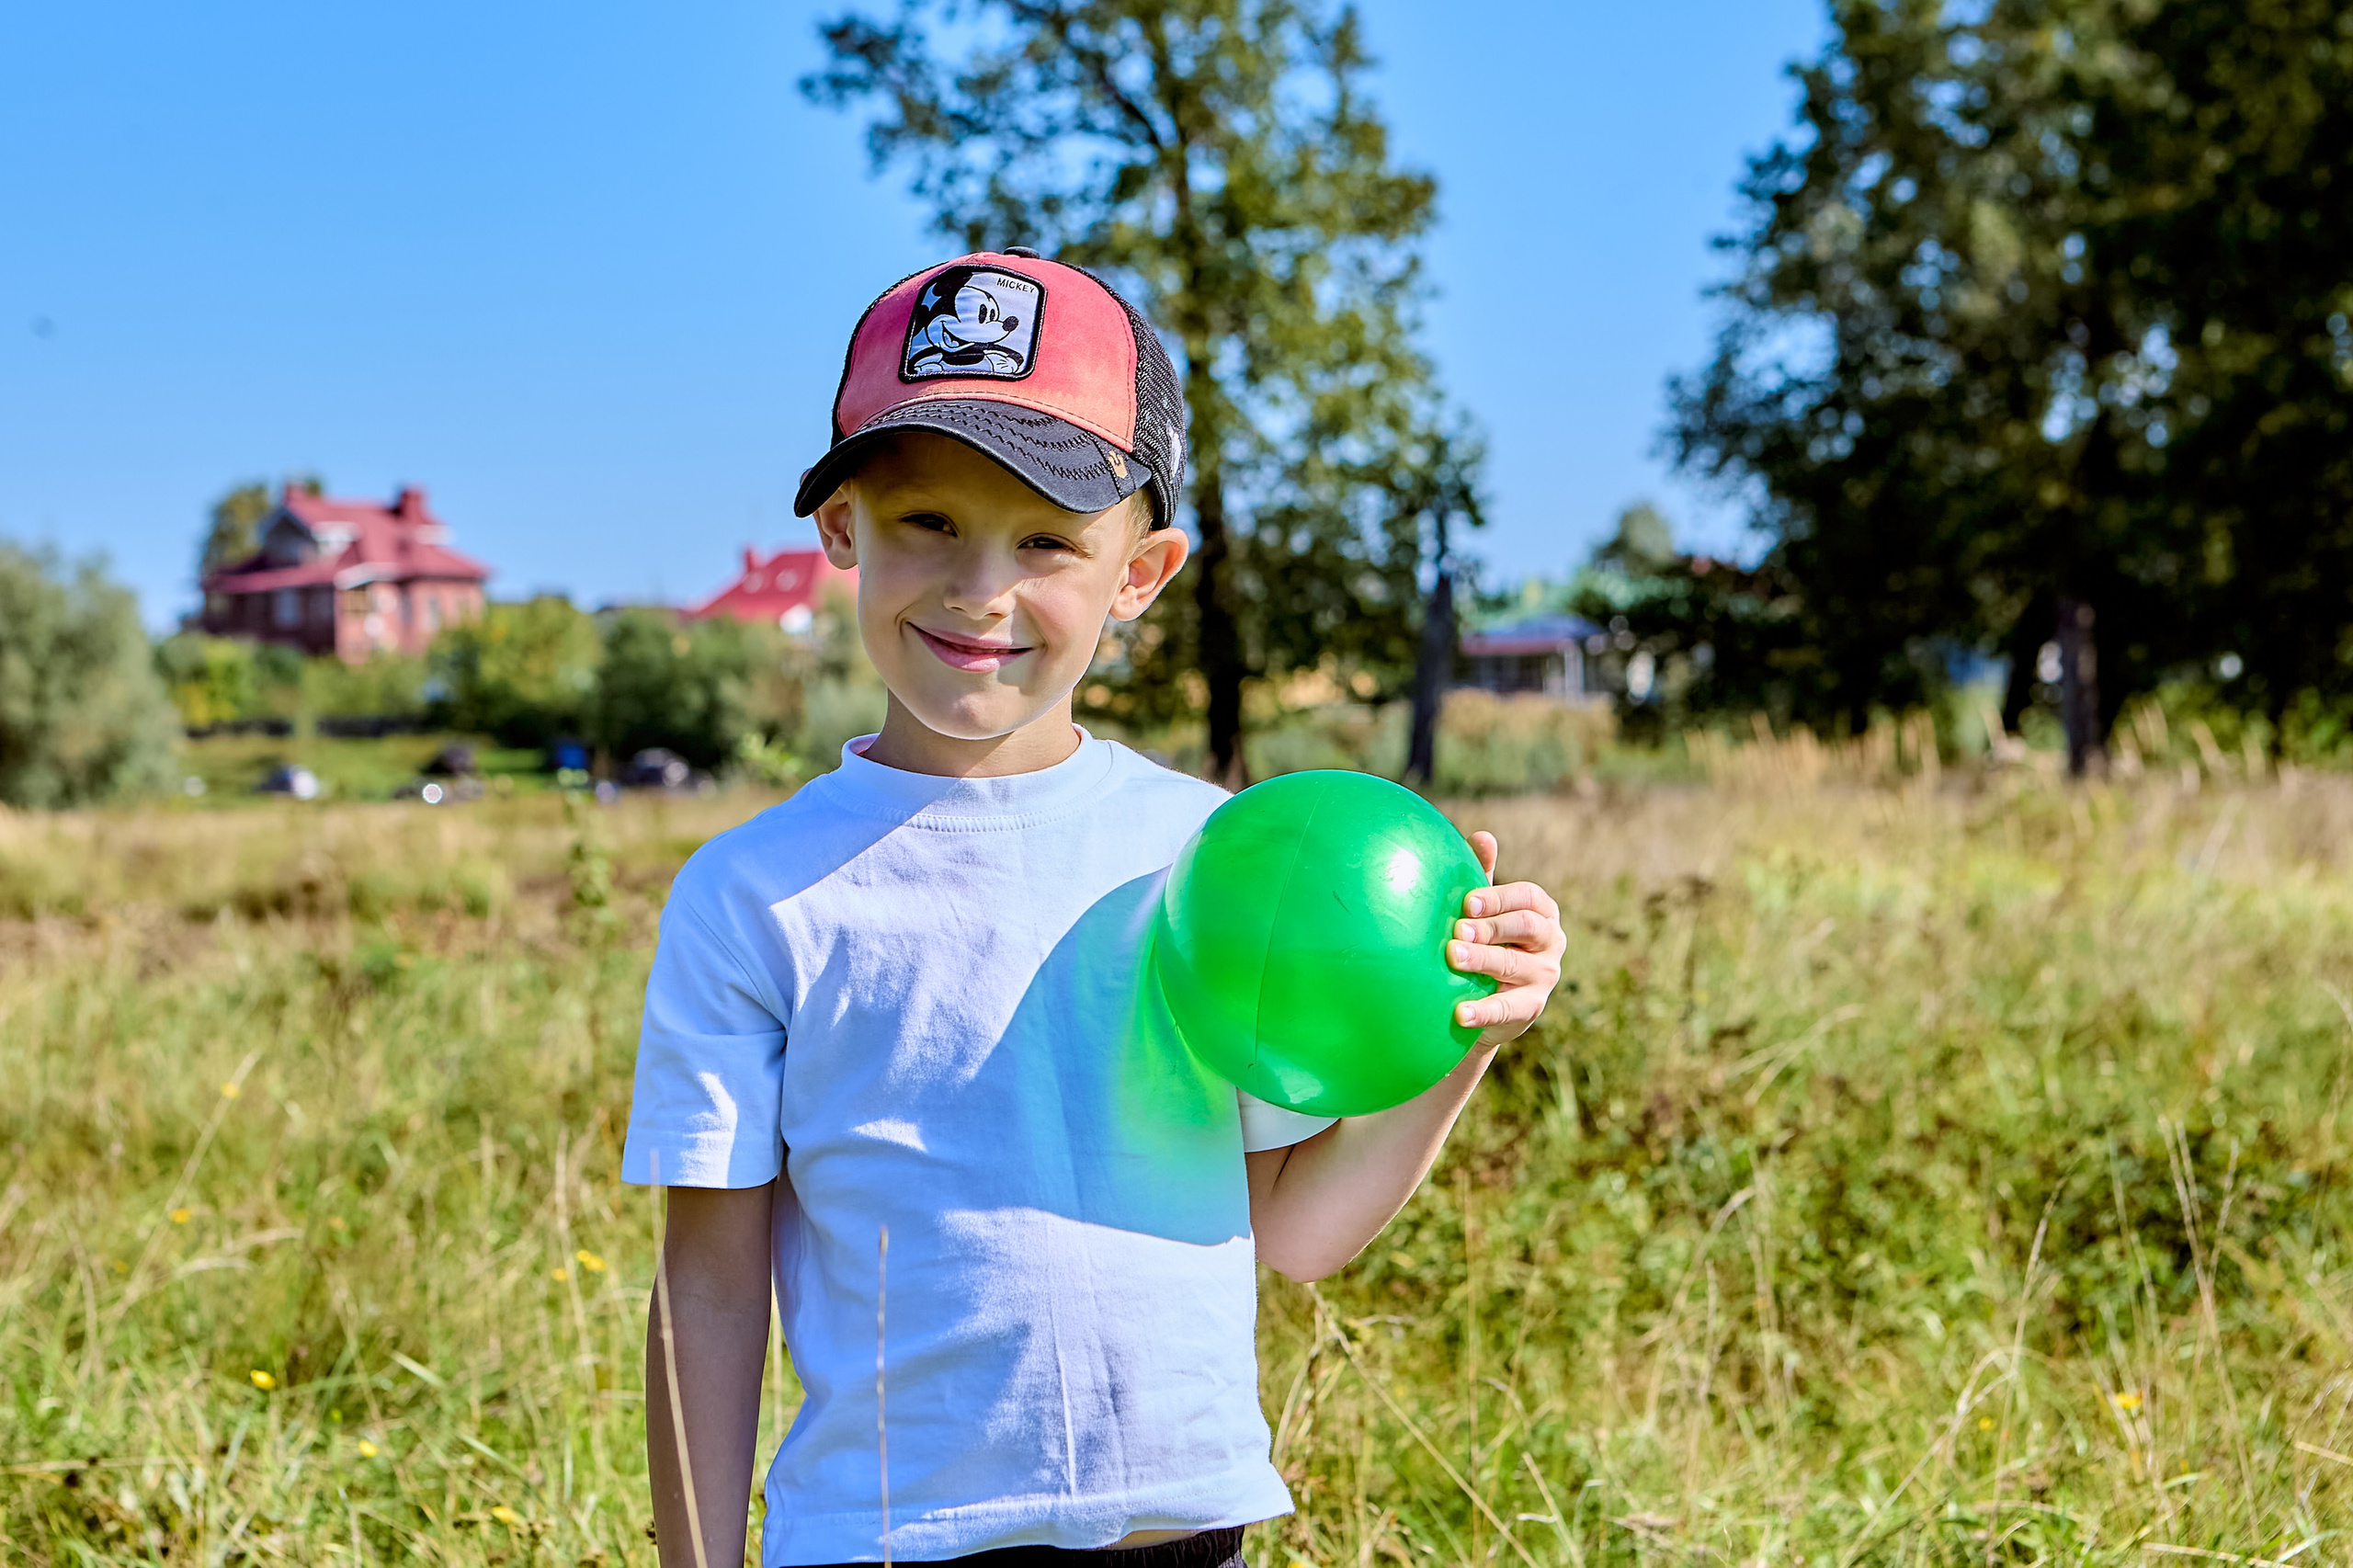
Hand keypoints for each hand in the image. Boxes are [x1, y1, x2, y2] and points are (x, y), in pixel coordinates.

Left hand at [1446, 831, 1564, 1049]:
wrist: (1487, 999)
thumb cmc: (1485, 940)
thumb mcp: (1484, 910)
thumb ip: (1483, 876)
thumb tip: (1483, 836)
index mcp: (1540, 911)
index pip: (1528, 897)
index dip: (1500, 898)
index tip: (1468, 902)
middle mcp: (1550, 941)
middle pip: (1526, 927)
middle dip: (1492, 927)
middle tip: (1458, 930)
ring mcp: (1545, 975)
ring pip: (1514, 965)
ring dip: (1482, 960)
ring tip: (1451, 958)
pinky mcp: (1532, 1007)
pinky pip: (1508, 1008)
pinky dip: (1484, 1010)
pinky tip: (1460, 1012)